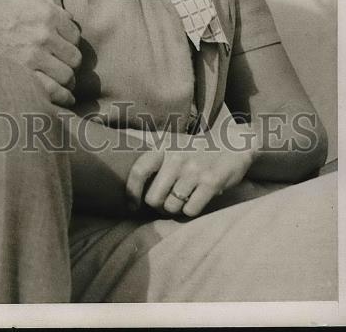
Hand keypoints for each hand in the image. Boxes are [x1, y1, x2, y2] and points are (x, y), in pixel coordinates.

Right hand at [0, 0, 81, 106]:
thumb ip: (49, 6)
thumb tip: (69, 20)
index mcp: (47, 13)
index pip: (74, 34)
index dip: (69, 41)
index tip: (62, 47)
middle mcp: (44, 35)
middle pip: (74, 57)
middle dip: (69, 61)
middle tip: (63, 66)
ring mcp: (33, 57)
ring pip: (67, 75)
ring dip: (67, 80)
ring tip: (63, 83)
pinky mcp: (21, 75)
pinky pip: (53, 92)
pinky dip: (62, 97)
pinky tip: (63, 97)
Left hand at [126, 137, 254, 217]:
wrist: (232, 144)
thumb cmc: (194, 147)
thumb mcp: (170, 139)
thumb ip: (144, 140)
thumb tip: (114, 135)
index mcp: (163, 146)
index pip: (139, 171)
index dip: (132, 192)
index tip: (132, 206)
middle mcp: (176, 157)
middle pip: (154, 198)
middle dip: (158, 205)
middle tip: (165, 202)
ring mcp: (194, 170)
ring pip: (172, 206)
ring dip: (176, 208)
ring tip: (183, 197)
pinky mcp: (211, 182)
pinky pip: (191, 210)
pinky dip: (191, 210)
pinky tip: (196, 199)